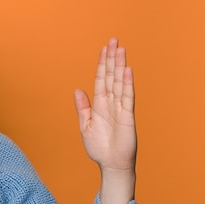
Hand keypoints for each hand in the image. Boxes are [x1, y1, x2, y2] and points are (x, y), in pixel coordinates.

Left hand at [73, 39, 136, 203]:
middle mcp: (111, 102)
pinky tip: (127, 70)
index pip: (101, 78)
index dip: (102, 63)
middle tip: (114, 40)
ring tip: (120, 49)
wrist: (110, 164)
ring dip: (119, 65)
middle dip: (112, 58)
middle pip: (111, 75)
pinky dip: (127, 83)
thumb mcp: (85, 125)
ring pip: (120, 82)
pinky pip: (127, 97)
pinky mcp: (127, 116)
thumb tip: (77, 90)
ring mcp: (120, 107)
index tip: (104, 48)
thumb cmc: (99, 147)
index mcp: (100, 104)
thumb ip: (82, 107)